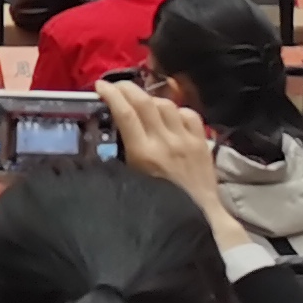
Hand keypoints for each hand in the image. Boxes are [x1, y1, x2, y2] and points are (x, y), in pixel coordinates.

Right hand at [100, 78, 248, 256]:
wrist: (200, 217)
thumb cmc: (161, 204)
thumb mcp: (134, 180)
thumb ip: (125, 154)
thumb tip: (112, 132)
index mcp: (144, 154)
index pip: (125, 113)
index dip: (111, 94)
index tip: (100, 86)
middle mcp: (166, 141)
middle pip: (144, 101)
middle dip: (126, 87)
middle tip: (116, 86)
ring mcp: (187, 139)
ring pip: (166, 103)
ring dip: (150, 98)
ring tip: (142, 102)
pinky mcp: (202, 141)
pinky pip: (188, 113)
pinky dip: (177, 109)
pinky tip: (170, 115)